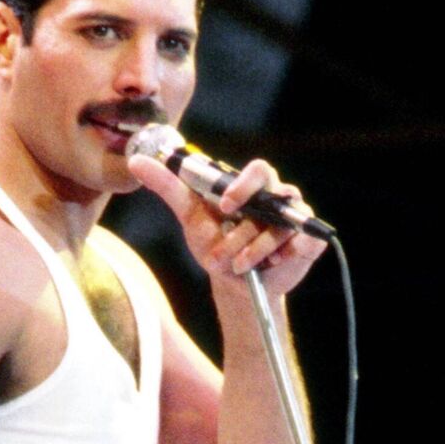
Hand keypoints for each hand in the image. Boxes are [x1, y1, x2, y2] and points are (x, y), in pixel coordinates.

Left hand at [128, 152, 325, 296]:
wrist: (234, 281)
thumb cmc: (214, 242)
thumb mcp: (190, 215)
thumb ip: (168, 187)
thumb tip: (136, 161)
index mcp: (252, 187)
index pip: (258, 171)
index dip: (243, 186)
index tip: (224, 206)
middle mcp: (278, 198)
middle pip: (273, 198)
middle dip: (247, 229)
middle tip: (228, 252)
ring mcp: (295, 220)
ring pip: (284, 226)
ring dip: (258, 249)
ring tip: (239, 266)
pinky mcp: (307, 243)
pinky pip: (305, 243)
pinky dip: (287, 255)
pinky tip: (272, 265)